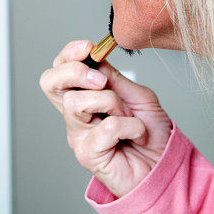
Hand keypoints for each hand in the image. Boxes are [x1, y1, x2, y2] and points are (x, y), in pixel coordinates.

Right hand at [40, 40, 172, 197]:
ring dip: (111, 103)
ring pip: (77, 102)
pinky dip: (130, 126)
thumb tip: (97, 60)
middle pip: (49, 82)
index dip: (69, 54)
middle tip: (101, 80)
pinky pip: (107, 127)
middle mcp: (76, 114)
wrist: (164, 166)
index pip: (60, 68)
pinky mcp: (87, 153)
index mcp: (84, 95)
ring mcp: (78, 133)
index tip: (89, 47)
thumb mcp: (138, 96)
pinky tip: (136, 135)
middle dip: (73, 71)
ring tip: (127, 116)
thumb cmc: (151, 135)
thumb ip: (116, 79)